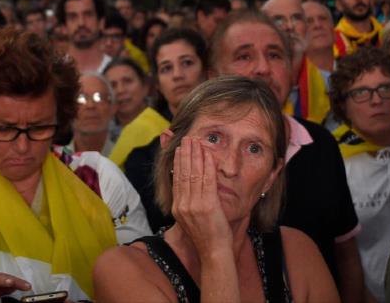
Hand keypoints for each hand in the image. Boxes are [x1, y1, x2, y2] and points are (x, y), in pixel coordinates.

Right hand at [171, 137, 232, 255]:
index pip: (176, 179)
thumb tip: (189, 187)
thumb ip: (189, 202)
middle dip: (186, 154)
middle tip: (187, 138)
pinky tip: (209, 154)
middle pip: (183, 173)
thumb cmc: (206, 235)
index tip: (180, 148)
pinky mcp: (208, 205)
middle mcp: (183, 205)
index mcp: (178, 207)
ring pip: (194, 174)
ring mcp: (194, 205)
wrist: (212, 251)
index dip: (178, 162)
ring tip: (197, 141)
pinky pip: (207, 180)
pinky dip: (208, 165)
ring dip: (196, 155)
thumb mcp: (192, 217)